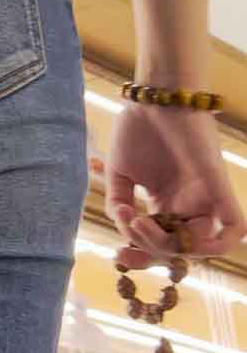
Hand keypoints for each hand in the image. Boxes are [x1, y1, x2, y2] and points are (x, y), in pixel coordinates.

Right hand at [105, 102, 245, 267]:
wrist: (156, 97)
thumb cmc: (138, 127)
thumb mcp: (120, 172)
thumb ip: (119, 202)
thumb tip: (123, 226)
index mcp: (167, 202)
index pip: (160, 243)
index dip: (142, 256)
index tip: (118, 255)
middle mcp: (188, 204)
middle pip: (178, 249)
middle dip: (148, 251)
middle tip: (125, 236)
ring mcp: (205, 197)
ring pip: (200, 245)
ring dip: (166, 245)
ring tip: (138, 221)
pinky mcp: (218, 186)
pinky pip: (235, 226)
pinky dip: (221, 243)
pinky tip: (189, 241)